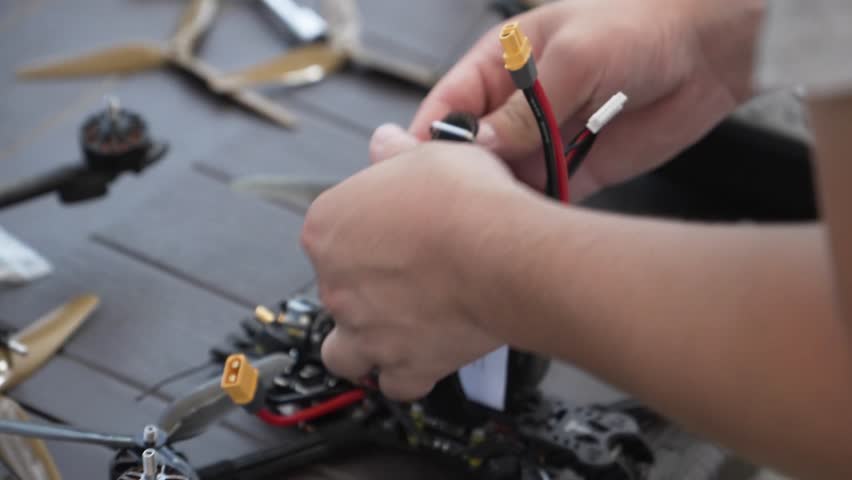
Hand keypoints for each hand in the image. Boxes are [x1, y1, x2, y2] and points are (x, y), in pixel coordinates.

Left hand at [302, 128, 525, 399]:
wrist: (502, 252)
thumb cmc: (466, 202)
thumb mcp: (429, 154)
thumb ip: (397, 153)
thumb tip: (385, 141)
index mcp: (328, 226)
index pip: (329, 233)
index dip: (363, 232)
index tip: (391, 230)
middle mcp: (335, 282)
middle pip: (337, 289)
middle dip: (367, 286)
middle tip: (410, 274)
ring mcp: (364, 329)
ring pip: (344, 351)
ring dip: (363, 343)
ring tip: (397, 327)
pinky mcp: (402, 364)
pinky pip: (394, 383)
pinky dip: (407, 374)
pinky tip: (427, 353)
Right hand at [410, 0, 762, 198]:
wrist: (710, 49)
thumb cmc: (641, 24)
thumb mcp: (575, 56)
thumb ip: (526, 105)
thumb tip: (482, 141)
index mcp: (502, 65)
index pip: (448, 105)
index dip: (427, 138)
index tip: (415, 170)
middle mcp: (518, 106)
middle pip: (472, 149)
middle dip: (461, 175)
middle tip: (457, 204)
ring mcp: (546, 139)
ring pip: (506, 178)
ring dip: (500, 197)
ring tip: (494, 220)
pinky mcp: (579, 168)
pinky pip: (547, 194)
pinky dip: (538, 211)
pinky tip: (532, 223)